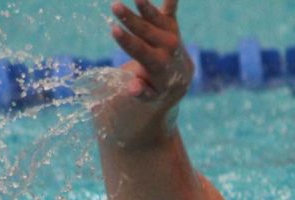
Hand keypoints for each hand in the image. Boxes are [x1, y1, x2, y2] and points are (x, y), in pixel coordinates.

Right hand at [95, 0, 191, 137]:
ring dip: (144, 5)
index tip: (114, 29)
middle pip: (145, 31)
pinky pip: (171, 8)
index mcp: (158, 65)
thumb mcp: (148, 95)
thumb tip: (132, 89)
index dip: (127, 40)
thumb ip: (140, 92)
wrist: (181, 77)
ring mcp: (171, 34)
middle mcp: (167, 48)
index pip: (140, 50)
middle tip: (115, 6)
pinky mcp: (172, 24)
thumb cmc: (156, 86)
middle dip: (129, 19)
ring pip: (156, 17)